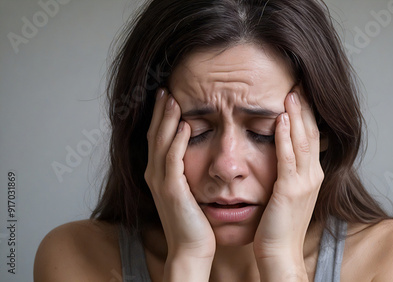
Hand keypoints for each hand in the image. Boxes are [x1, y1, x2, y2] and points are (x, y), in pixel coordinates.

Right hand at [144, 89, 215, 259]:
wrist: (191, 247)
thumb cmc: (192, 221)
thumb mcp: (186, 191)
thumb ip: (185, 171)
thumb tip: (194, 153)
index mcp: (159, 174)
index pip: (158, 138)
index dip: (161, 116)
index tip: (168, 96)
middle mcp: (155, 174)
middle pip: (155, 135)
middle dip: (160, 111)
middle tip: (165, 88)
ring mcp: (161, 182)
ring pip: (162, 142)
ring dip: (167, 119)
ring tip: (172, 98)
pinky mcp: (172, 190)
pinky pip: (173, 160)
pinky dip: (178, 141)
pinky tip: (185, 125)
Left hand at [253, 91, 323, 279]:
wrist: (280, 252)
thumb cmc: (280, 225)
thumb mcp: (289, 194)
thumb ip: (290, 173)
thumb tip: (284, 156)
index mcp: (312, 175)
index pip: (312, 136)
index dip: (307, 113)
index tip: (300, 93)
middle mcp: (312, 175)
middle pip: (311, 133)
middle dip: (305, 107)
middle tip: (299, 82)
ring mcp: (304, 182)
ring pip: (302, 140)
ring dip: (297, 115)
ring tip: (291, 92)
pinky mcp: (290, 190)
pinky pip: (287, 158)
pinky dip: (285, 136)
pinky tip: (282, 118)